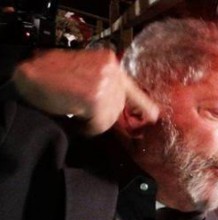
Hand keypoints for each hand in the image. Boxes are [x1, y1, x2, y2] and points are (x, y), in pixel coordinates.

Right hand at [12, 49, 158, 134]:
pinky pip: (98, 125)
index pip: (133, 88)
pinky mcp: (96, 99)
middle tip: (81, 110)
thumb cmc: (51, 75)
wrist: (30, 75)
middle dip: (102, 115)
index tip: (154, 117)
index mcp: (110, 62)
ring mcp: (105, 84)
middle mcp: (112, 71)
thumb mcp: (85, 72)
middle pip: (118, 107)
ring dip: (92, 121)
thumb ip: (105, 84)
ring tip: (74, 111)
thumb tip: (120, 106)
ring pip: (109, 119)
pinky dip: (86, 127)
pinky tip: (72, 115)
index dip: (143, 105)